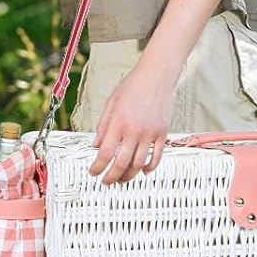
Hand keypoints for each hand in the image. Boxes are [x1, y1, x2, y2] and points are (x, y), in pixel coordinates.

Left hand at [89, 58, 174, 184]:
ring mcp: (150, 133)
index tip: (93, 172)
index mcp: (118, 122)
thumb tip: (96, 146)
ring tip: (121, 179)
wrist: (157, 75)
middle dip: (111, 177)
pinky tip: (142, 171)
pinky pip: (157, 156)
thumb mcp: (110, 103)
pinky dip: (149, 167)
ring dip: (128, 175)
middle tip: (106, 181)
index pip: (105, 153)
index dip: (97, 167)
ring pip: (138, 164)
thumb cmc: (132, 85)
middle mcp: (134, 131)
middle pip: (121, 164)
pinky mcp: (163, 133)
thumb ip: (103, 126)